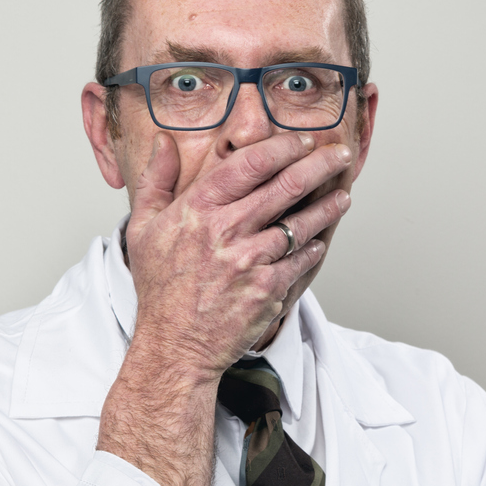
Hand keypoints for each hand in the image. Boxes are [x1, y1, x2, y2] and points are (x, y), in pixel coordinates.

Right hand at [125, 129, 352, 375]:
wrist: (174, 345)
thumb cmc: (159, 287)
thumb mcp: (142, 228)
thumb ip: (156, 181)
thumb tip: (163, 142)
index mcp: (198, 209)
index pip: (251, 164)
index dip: (285, 147)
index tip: (304, 140)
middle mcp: (226, 231)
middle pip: (286, 186)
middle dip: (320, 165)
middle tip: (340, 154)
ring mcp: (249, 261)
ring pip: (301, 222)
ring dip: (328, 206)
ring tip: (343, 196)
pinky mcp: (267, 290)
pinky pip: (301, 260)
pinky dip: (314, 247)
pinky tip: (321, 240)